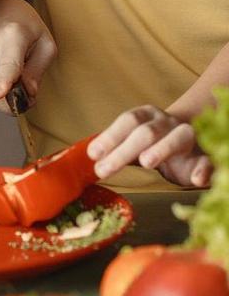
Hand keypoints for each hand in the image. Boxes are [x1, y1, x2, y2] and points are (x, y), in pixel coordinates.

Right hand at [0, 0, 56, 113]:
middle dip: (14, 101)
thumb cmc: (24, 25)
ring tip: (15, 73)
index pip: (8, 63)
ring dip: (6, 94)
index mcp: (13, 34)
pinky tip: (2, 69)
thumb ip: (38, 70)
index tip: (0, 92)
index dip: (4, 80)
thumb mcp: (45, 42)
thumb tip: (28, 94)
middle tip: (29, 94)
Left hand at [88, 105, 212, 187]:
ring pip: (178, 138)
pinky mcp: (206, 156)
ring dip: (161, 149)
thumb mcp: (134, 142)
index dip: (110, 136)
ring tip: (146, 162)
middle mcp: (167, 123)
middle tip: (104, 169)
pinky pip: (208, 160)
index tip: (93, 154)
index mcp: (147, 116)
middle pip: (146, 132)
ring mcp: (188, 137)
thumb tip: (87, 157)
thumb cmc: (155, 143)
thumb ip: (115, 147)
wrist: (193, 140)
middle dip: (123, 150)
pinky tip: (195, 179)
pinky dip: (203, 169)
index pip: (127, 121)